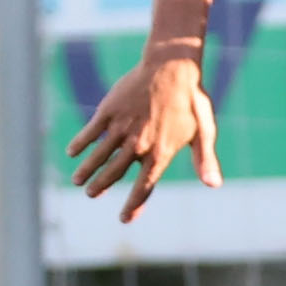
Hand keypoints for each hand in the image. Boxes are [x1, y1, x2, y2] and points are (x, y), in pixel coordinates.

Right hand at [67, 54, 218, 220]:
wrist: (171, 67)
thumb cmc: (192, 101)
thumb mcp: (204, 131)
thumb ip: (205, 159)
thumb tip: (214, 185)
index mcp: (160, 153)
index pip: (144, 186)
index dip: (134, 205)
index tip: (124, 218)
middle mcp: (138, 144)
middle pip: (115, 173)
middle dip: (101, 186)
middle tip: (91, 194)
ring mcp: (121, 127)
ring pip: (99, 156)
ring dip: (87, 170)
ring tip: (76, 181)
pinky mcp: (109, 110)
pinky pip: (90, 131)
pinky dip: (80, 143)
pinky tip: (71, 152)